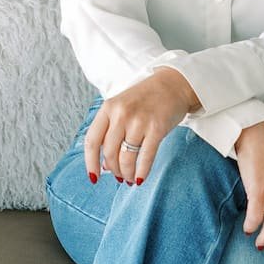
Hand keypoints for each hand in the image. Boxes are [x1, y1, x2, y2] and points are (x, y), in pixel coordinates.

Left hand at [84, 70, 200, 185]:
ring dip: (126, 173)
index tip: (94, 177)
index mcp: (108, 108)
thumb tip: (105, 166)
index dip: (90, 163)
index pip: (92, 141)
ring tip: (129, 179)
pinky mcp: (157, 128)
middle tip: (118, 176)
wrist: (173, 84)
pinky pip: (145, 157)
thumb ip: (110, 131)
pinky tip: (140, 179)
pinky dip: (142, 172)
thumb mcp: (121, 107)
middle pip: (109, 152)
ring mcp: (139, 121)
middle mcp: (121, 114)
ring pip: (126, 157)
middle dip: (113, 170)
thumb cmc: (145, 99)